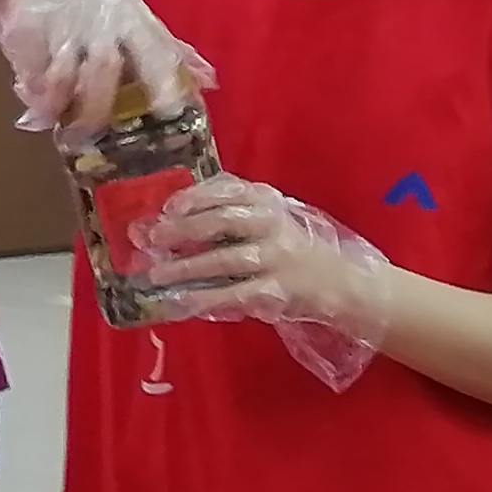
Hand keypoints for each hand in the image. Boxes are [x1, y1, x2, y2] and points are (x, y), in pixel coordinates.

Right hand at [0, 0, 205, 142]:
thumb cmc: (91, 1)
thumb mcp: (132, 17)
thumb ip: (167, 50)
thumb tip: (210, 81)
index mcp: (131, 19)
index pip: (155, 51)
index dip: (165, 82)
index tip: (171, 112)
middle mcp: (99, 22)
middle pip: (104, 70)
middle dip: (98, 107)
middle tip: (94, 135)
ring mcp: (62, 26)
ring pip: (65, 76)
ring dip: (62, 106)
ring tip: (62, 129)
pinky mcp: (27, 30)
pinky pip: (32, 73)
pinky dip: (34, 96)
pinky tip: (35, 106)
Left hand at [143, 170, 380, 336]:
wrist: (339, 280)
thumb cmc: (290, 245)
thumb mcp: (266, 216)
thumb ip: (226, 210)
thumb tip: (168, 216)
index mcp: (267, 201)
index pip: (227, 190)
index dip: (193, 198)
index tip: (167, 209)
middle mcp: (272, 225)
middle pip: (222, 221)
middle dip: (183, 229)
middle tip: (153, 239)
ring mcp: (276, 259)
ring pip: (225, 260)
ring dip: (187, 267)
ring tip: (157, 274)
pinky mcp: (277, 292)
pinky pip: (235, 295)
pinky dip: (205, 299)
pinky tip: (182, 302)